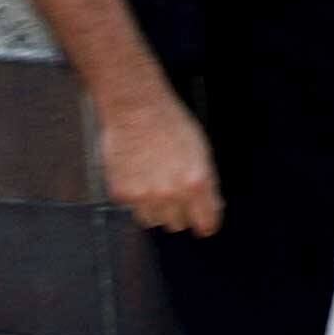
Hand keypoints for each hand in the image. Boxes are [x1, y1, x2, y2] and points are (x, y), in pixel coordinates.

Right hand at [97, 87, 222, 235]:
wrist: (137, 111)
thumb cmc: (171, 125)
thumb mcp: (202, 153)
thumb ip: (207, 184)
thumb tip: (211, 206)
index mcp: (196, 182)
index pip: (206, 223)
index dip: (206, 222)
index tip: (205, 223)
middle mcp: (171, 193)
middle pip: (178, 223)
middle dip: (180, 211)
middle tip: (176, 192)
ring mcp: (144, 196)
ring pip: (154, 220)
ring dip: (157, 207)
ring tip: (155, 181)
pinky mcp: (122, 194)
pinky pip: (133, 208)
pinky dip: (136, 197)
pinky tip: (139, 175)